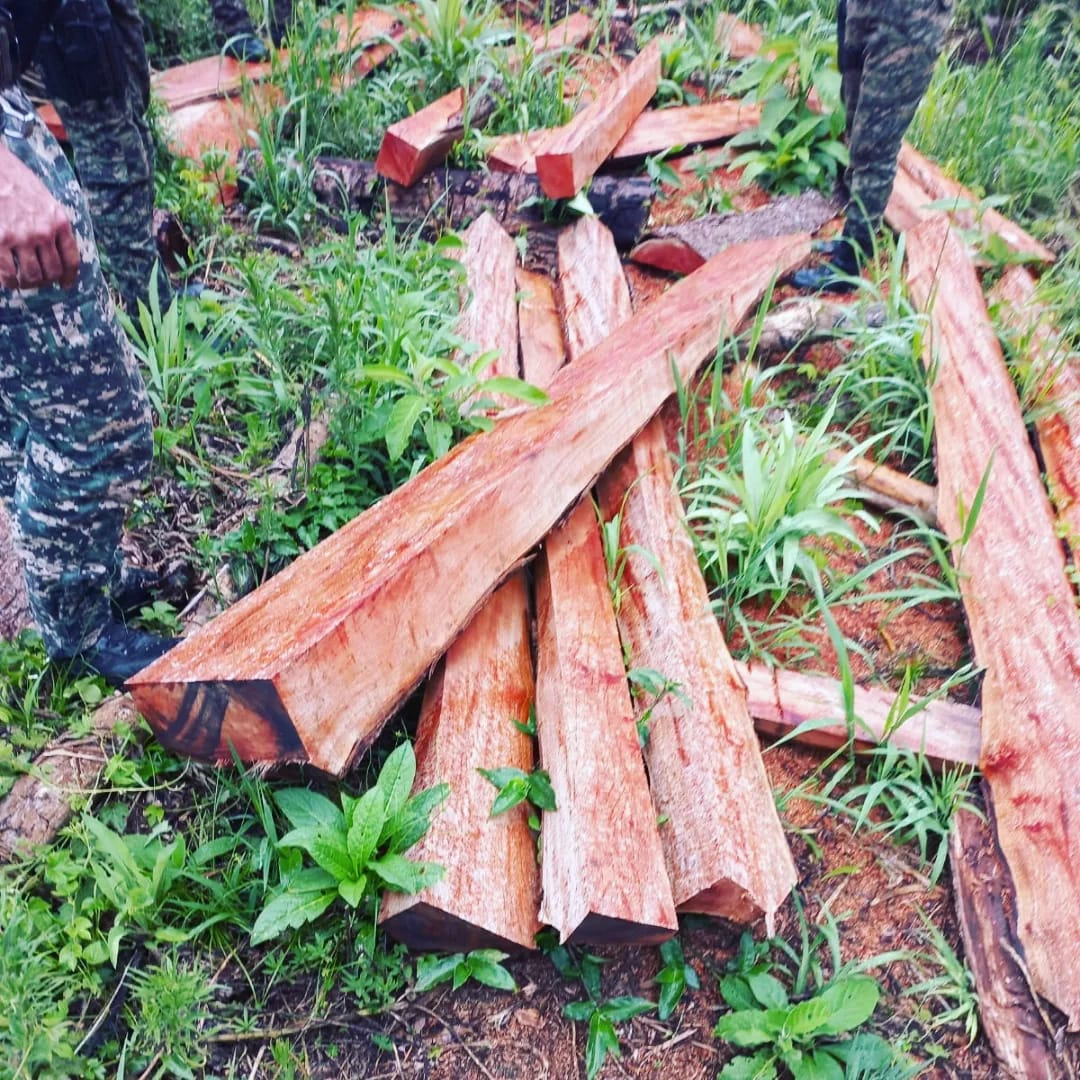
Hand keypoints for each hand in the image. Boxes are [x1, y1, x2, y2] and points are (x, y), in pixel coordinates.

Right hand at [0, 145, 80, 289]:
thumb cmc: (16, 180)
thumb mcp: (45, 199)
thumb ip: (53, 223)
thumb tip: (57, 248)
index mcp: (59, 221)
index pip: (71, 259)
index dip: (69, 276)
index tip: (65, 284)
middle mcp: (44, 232)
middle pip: (52, 271)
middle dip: (47, 282)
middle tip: (39, 283)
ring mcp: (22, 237)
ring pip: (32, 276)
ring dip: (28, 284)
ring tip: (22, 283)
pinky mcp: (0, 240)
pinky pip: (8, 272)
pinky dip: (9, 281)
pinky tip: (8, 281)